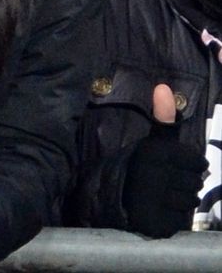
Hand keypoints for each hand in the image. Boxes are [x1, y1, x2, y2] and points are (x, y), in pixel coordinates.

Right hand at [123, 83, 207, 236]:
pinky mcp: (155, 222)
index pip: (197, 161)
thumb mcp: (151, 140)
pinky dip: (175, 216)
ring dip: (183, 199)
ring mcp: (155, 200)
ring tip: (167, 194)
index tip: (178, 165)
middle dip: (188, 182)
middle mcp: (156, 174)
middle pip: (196, 182)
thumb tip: (163, 87)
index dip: (192, 164)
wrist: (112, 195)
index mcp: (156, 152)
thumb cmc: (140, 165)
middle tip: (171, 180)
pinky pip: (180, 220)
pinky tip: (163, 208)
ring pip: (191, 201)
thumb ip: (163, 117)